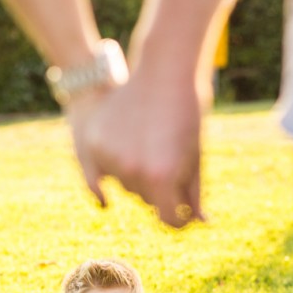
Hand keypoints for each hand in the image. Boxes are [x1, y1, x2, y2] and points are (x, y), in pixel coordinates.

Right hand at [68, 64, 204, 228]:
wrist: (165, 70)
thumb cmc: (188, 115)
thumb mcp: (195, 157)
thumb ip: (193, 194)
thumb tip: (197, 222)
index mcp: (163, 179)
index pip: (171, 220)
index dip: (180, 219)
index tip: (185, 212)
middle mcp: (134, 173)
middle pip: (148, 200)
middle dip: (161, 188)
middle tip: (171, 158)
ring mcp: (111, 159)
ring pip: (127, 184)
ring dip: (140, 174)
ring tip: (154, 143)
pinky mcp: (96, 145)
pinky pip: (108, 169)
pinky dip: (120, 161)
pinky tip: (134, 141)